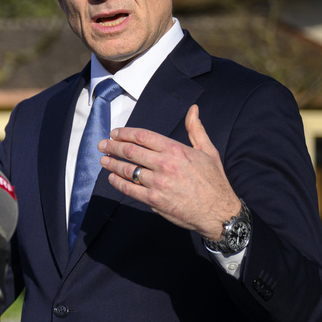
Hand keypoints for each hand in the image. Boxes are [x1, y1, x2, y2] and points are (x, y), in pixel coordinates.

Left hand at [100, 104, 241, 239]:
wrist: (218, 211)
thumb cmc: (213, 181)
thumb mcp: (208, 151)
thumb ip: (196, 129)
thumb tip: (193, 109)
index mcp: (176, 150)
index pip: (143, 137)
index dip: (125, 133)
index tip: (115, 133)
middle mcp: (164, 165)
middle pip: (130, 151)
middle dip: (112, 146)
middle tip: (102, 144)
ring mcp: (157, 183)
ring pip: (126, 170)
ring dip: (111, 163)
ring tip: (103, 160)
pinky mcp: (153, 200)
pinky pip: (129, 189)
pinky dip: (117, 182)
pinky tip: (111, 177)